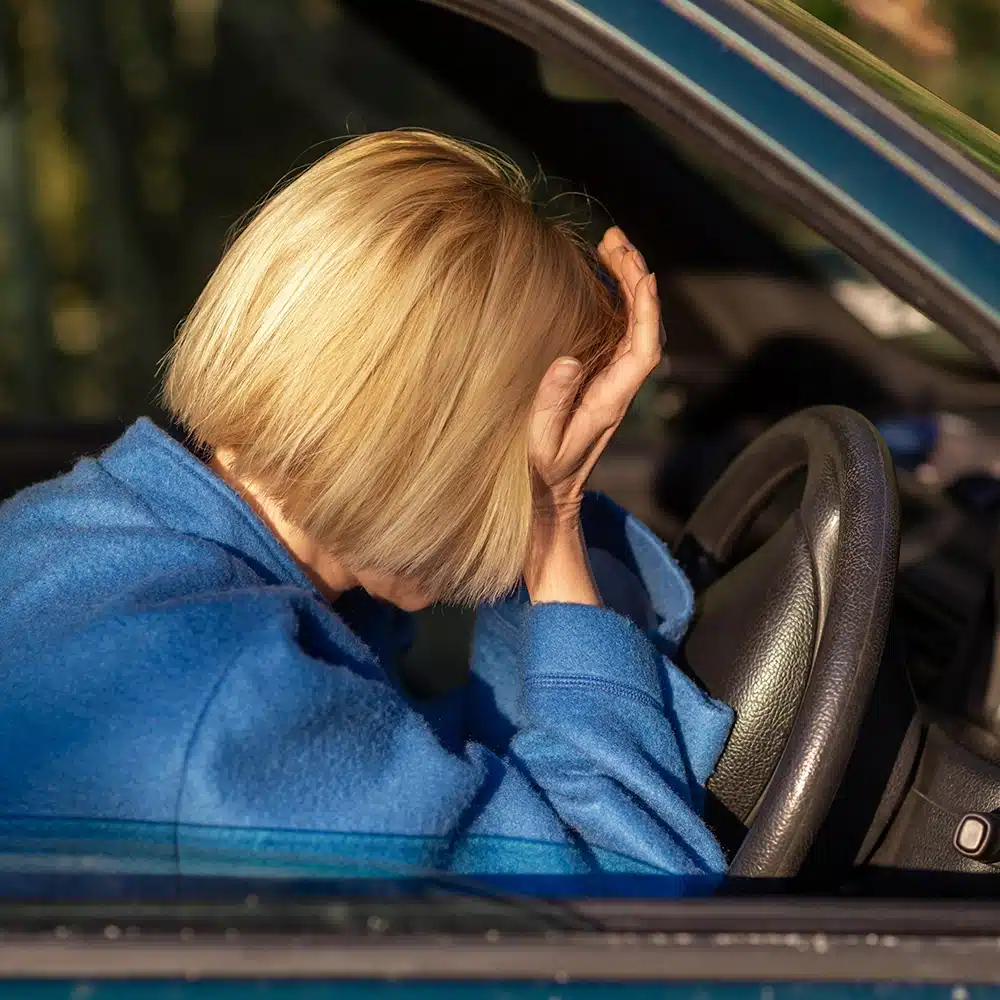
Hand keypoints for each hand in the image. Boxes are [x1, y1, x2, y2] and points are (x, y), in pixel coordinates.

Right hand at [524, 226, 661, 603]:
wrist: (547, 506)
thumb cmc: (539, 480)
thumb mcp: (539, 445)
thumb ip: (552, 403)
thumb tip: (570, 358)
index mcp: (611, 402)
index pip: (644, 347)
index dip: (645, 306)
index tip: (635, 268)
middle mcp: (617, 389)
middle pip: (642, 326)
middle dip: (634, 280)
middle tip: (613, 240)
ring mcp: (607, 384)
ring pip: (630, 327)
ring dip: (623, 286)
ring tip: (607, 247)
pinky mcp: (593, 384)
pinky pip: (610, 335)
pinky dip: (607, 304)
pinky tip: (592, 283)